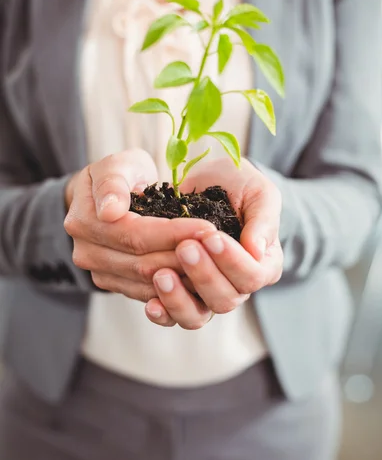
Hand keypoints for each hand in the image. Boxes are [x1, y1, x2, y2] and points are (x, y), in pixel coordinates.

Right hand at [64, 150, 215, 304]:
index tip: (208, 227)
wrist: (110, 197)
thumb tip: (109, 211)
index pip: (135, 235)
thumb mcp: (117, 165)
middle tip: (219, 248)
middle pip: (143, 264)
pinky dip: (177, 288)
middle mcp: (87, 253)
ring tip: (216, 263)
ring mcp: (100, 273)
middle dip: (185, 257)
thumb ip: (112, 184)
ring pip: (148, 284)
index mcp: (84, 222)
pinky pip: (149, 294)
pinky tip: (202, 276)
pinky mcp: (116, 286)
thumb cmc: (120, 175)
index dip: (173, 234)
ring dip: (184, 276)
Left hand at [146, 158, 282, 328]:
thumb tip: (257, 251)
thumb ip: (263, 220)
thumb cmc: (238, 185)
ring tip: (161, 275)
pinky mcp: (181, 294)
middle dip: (204, 275)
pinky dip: (163, 312)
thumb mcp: (258, 192)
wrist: (207, 179)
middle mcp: (237, 286)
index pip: (252, 277)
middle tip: (184, 247)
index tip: (211, 236)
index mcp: (263, 264)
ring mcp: (207, 294)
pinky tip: (150, 304)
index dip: (233, 261)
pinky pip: (173, 316)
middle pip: (225, 299)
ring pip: (197, 315)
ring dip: (179, 298)